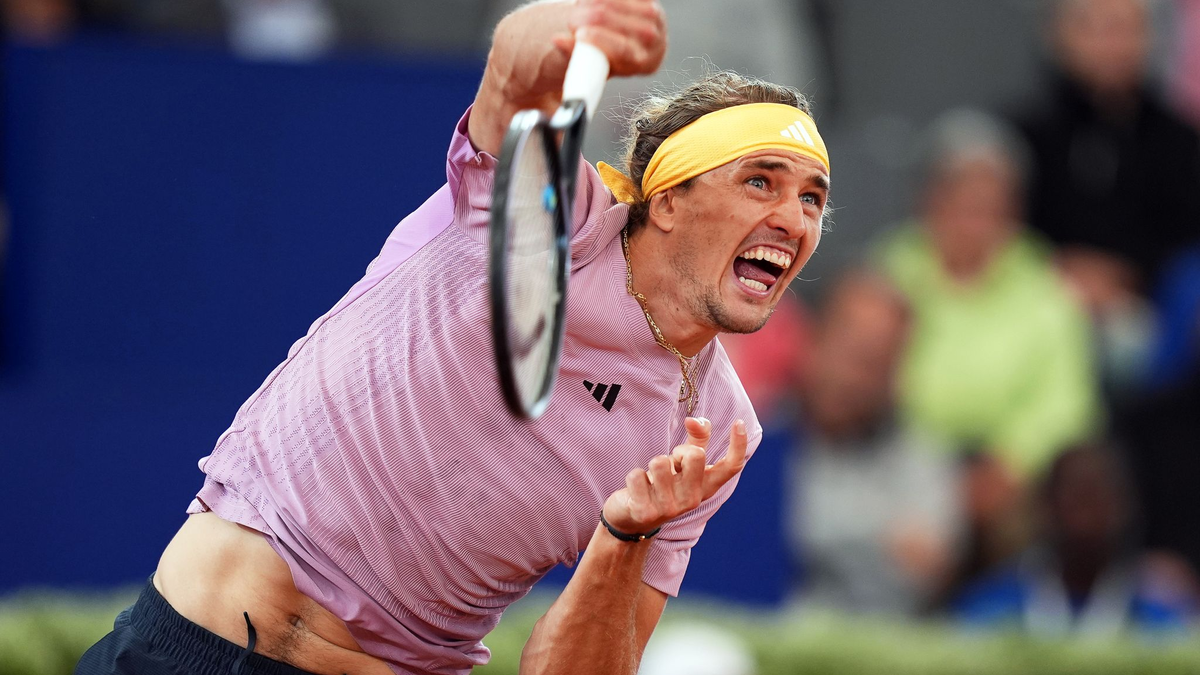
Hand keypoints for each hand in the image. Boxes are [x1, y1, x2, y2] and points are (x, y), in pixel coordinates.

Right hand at [552, 0, 666, 78]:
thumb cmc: (613, 59)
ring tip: (580, 10)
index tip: (578, 34)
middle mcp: (654, 37)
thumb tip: (557, 40)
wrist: (637, 44)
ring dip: (590, 3)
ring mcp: (654, 14)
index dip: (598, 38)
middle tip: (571, 21)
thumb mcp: (599, 65)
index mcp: (645, 62)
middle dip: (586, 18)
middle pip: (614, 20)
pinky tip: (590, 3)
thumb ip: (579, 55)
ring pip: (614, 2)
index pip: (622, 48)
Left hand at [600, 417, 748, 536]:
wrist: (633, 519)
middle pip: (696, 455)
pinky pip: (637, 475)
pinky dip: (634, 477)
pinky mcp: (646, 512)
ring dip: (652, 466)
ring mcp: (670, 508)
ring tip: (652, 480)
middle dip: (679, 451)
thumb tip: (695, 420)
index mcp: (706, 487)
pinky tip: (637, 490)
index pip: (731, 467)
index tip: (738, 423)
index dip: (738, 445)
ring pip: (660, 462)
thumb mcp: (682, 464)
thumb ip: (696, 440)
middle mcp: (693, 499)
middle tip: (670, 465)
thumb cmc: (663, 484)